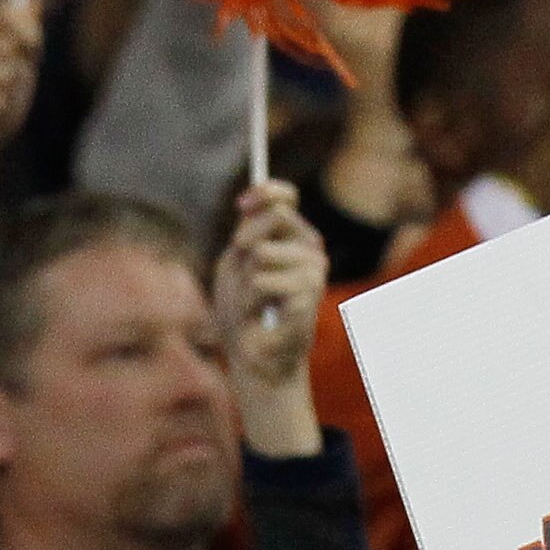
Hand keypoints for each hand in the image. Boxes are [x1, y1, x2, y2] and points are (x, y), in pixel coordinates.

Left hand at [217, 178, 330, 445]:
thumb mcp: (236, 264)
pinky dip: (249, 301)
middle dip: (246, 240)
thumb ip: (246, 235)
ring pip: (262, 253)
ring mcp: (313, 271)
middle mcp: (310, 249)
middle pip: (276, 216)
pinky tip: (262, 317)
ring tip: (253, 303)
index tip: (241, 204)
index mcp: (293, 238)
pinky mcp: (307, 295)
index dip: (266, 192)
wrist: (253, 357)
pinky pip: (260, 282)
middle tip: (240, 265)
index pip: (286, 198)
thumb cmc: (242, 312)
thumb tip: (250, 209)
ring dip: (245, 281)